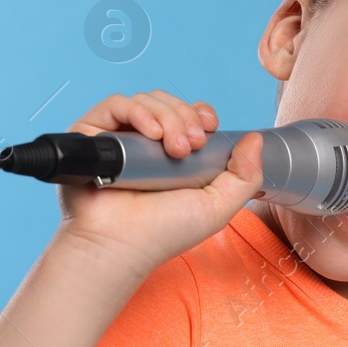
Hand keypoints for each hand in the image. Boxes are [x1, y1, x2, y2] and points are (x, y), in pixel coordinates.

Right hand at [54, 91, 263, 277]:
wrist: (122, 246)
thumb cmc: (163, 232)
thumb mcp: (218, 206)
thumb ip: (245, 175)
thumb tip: (255, 139)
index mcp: (173, 155)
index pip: (188, 114)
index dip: (200, 113)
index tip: (209, 127)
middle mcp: (145, 144)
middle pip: (170, 103)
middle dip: (186, 117)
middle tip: (190, 147)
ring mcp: (119, 138)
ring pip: (147, 101)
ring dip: (167, 117)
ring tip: (171, 149)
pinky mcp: (92, 134)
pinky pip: (116, 104)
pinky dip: (137, 111)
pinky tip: (149, 135)